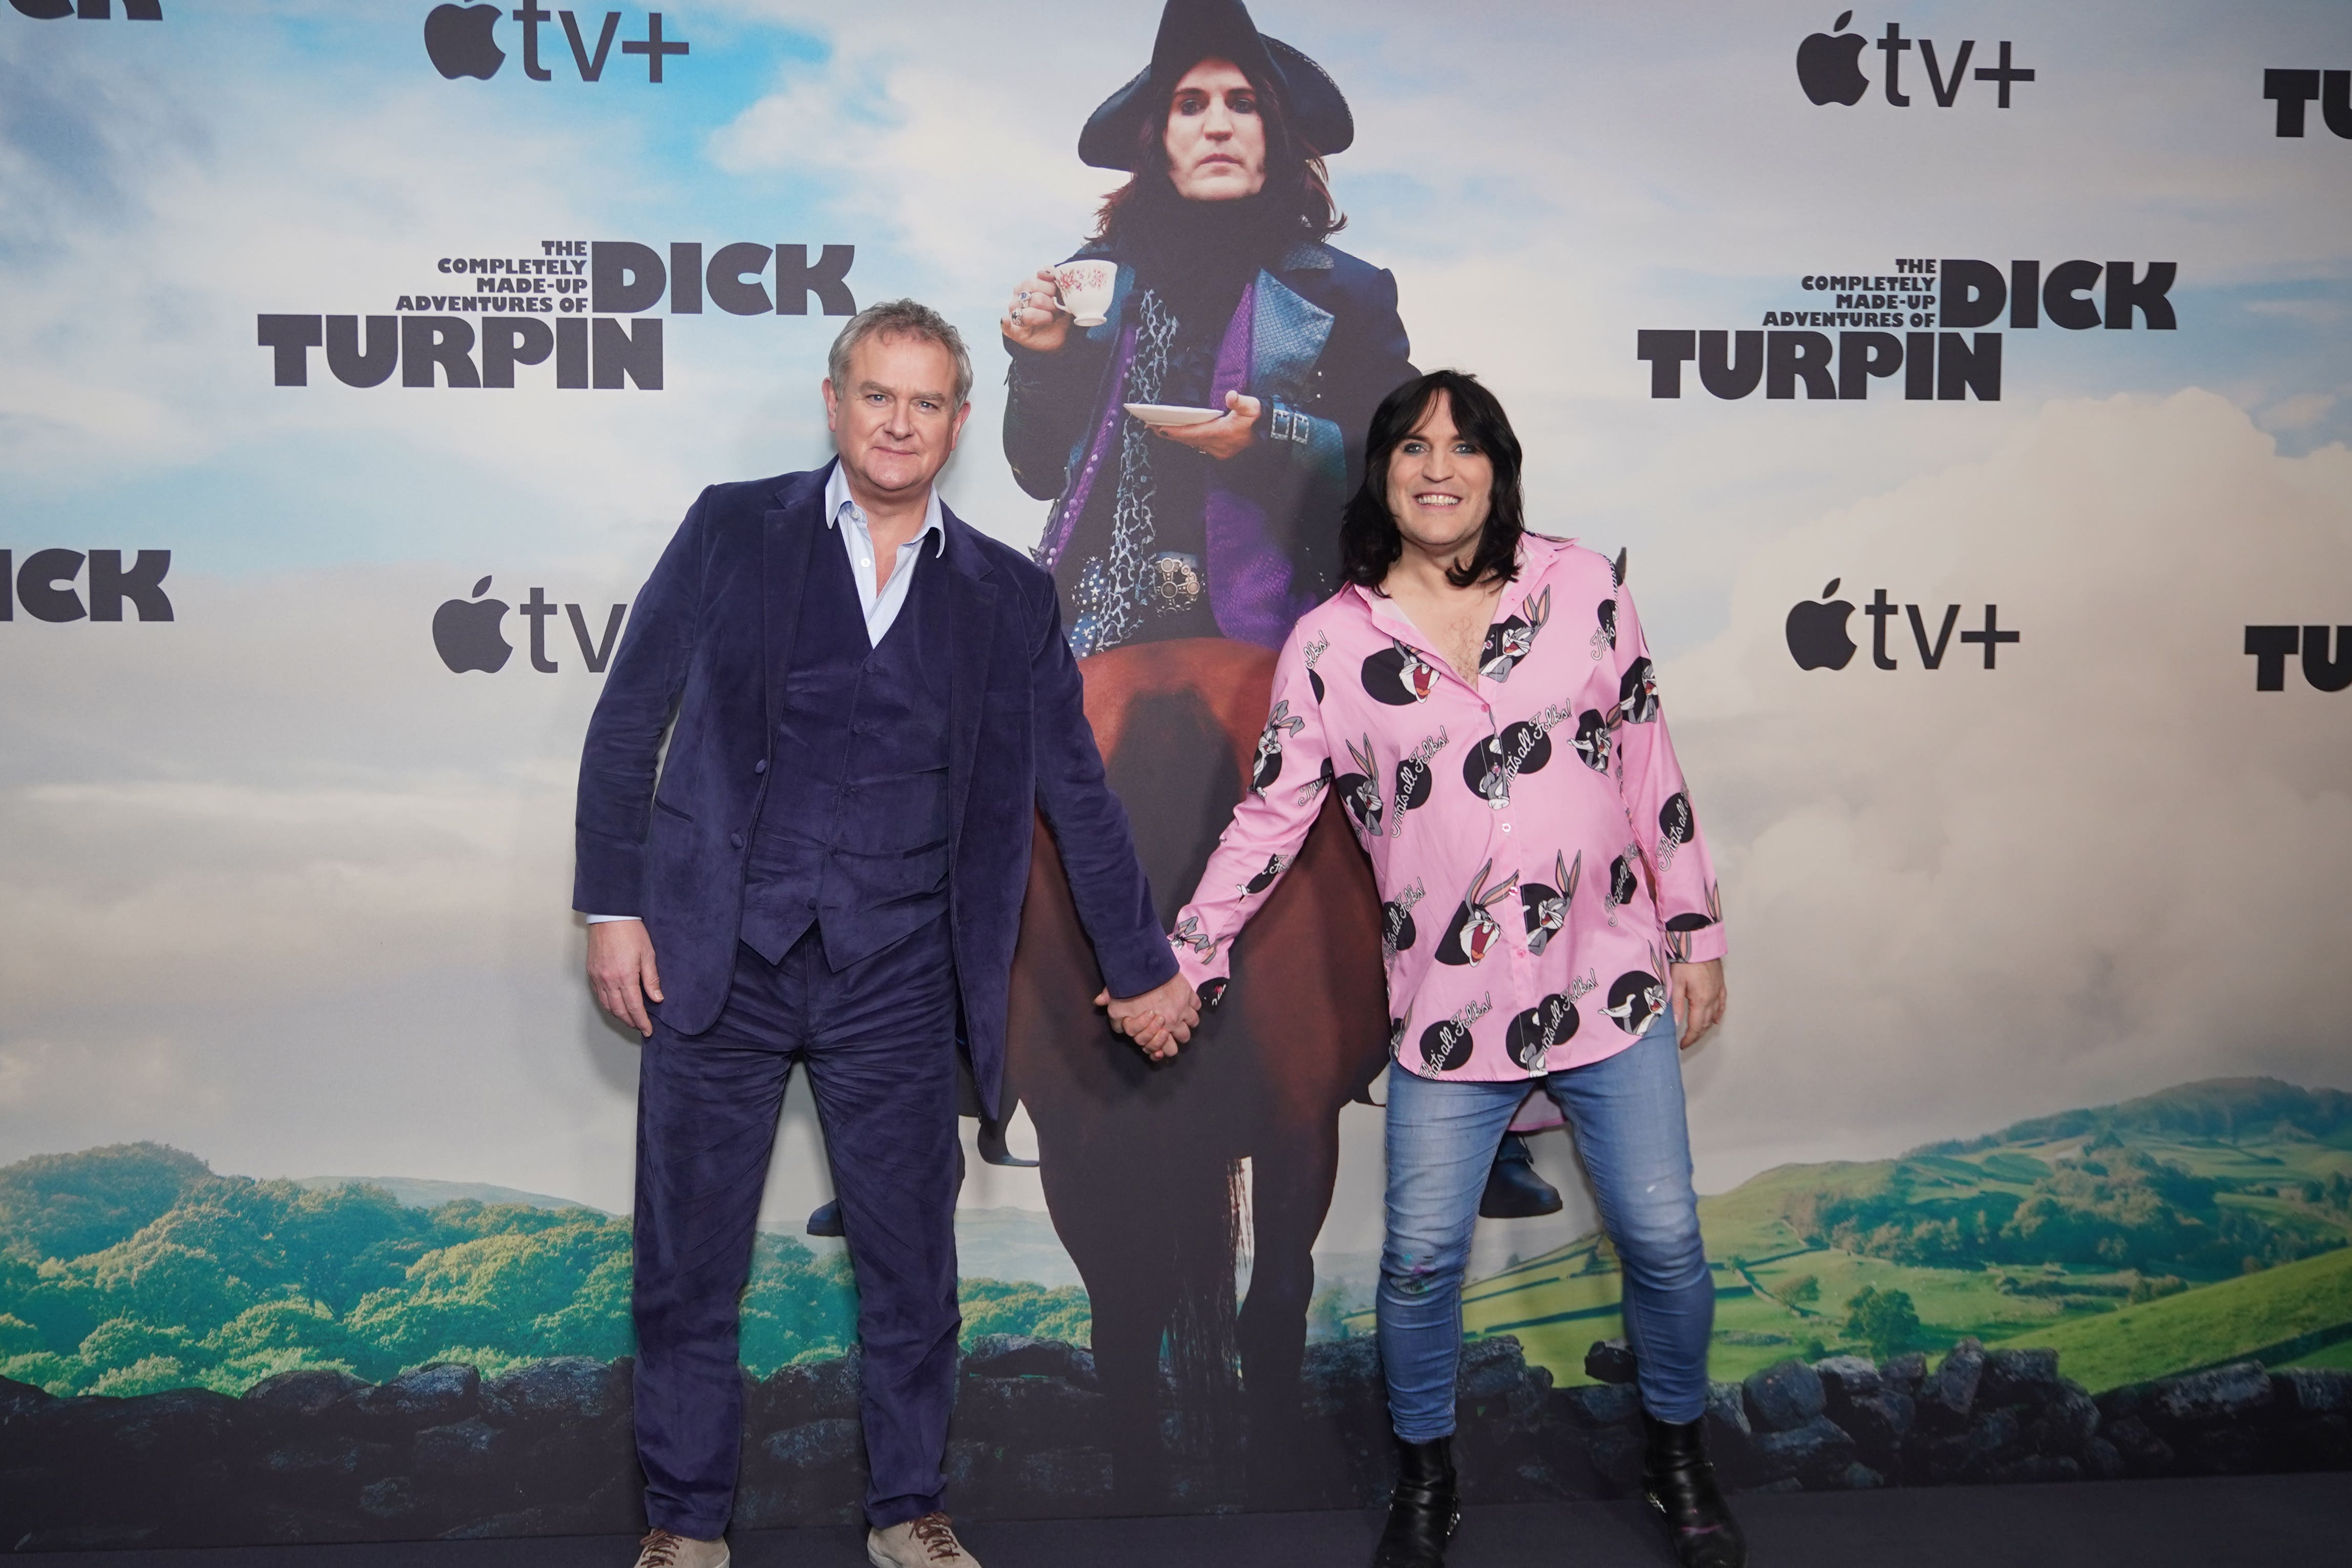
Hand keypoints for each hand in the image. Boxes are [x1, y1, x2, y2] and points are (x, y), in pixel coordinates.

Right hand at [588, 919, 663, 1038]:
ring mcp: (598, 977)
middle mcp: (609, 980)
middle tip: (640, 1027)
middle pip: (619, 1010)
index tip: (648, 1030)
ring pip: (607, 1005)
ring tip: (629, 1019)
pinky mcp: (591, 972)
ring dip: (618, 1015)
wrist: (609, 916)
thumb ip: (651, 978)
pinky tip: (615, 1005)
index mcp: (625, 977)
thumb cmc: (631, 932)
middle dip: (630, 1022)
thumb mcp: (648, 954)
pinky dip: (607, 1004)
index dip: (641, 1021)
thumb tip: (657, 998)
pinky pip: (598, 995)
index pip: (634, 1007)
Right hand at [1002, 268, 1070, 353]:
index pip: (1035, 281)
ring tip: (1051, 319)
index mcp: (1027, 286)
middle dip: (1050, 303)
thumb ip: (1055, 279)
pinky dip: (1006, 322)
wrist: (1061, 335)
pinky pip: (1007, 325)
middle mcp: (1017, 298)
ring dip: (1045, 316)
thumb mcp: (1062, 294)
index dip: (1051, 288)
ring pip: (1028, 311)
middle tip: (1056, 309)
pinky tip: (1006, 320)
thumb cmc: (1060, 312)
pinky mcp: (1013, 331)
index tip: (1058, 295)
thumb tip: (1047, 271)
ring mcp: (1013, 314)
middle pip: (1034, 296)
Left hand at [1095, 973, 1200, 1062]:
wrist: (1143, 969)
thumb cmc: (1129, 991)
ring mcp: (1183, 1008)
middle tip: (1172, 1029)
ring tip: (1181, 1016)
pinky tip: (1186, 1002)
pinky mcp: (1188, 994)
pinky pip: (1197, 1005)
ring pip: (1193, 1022)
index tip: (1162, 1039)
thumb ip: (1117, 1022)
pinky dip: (1193, 1005)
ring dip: (1188, 1020)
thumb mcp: (1116, 1010)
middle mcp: (1173, 1022)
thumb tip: (1118, 1027)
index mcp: (1157, 1030)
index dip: (1165, 1047)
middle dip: (1179, 1036)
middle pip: (1184, 1038)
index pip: (1167, 1050)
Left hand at [1152, 390, 1261, 460]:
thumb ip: (1241, 401)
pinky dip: (1188, 440)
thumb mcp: (1253, 406)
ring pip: (1192, 444)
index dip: (1175, 431)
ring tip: (1159, 429)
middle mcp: (1218, 445)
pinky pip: (1199, 446)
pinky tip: (1179, 434)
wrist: (1271, 434)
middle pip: (1188, 440)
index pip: (1193, 433)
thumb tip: (1231, 396)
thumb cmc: (1259, 418)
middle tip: (1150, 427)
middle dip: (1169, 434)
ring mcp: (1219, 451)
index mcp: (1222, 433)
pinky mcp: (1221, 452)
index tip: (1159, 428)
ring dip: (1177, 437)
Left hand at [1669, 958, 1724, 1049]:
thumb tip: (1676, 1023)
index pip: (1696, 1026)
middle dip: (1696, 1035)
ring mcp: (1718, 992)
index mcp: (1700, 1000)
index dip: (1690, 1038)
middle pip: (1705, 1024)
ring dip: (1706, 1027)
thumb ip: (1676, 1004)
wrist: (1699, 944)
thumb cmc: (1685, 962)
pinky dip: (1718, 1014)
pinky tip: (1715, 1020)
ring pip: (1714, 1016)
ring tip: (1697, 1033)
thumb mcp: (1676, 983)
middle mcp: (1712, 999)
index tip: (1683, 1045)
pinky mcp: (1721, 985)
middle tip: (1687, 1041)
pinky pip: (1722, 1004)